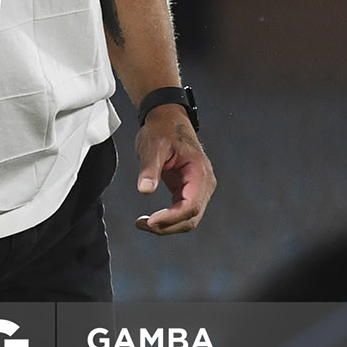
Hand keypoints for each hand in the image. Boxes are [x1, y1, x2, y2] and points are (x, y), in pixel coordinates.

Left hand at [134, 105, 215, 234]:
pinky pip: (182, 211)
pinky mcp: (189, 190)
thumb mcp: (152, 146)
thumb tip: (145, 190)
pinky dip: (168, 219)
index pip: (191, 205)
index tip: (151, 221)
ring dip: (167, 226)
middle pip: (191, 217)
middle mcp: (204, 183)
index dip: (171, 217)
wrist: (167, 120)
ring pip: (188, 218)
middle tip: (142, 225)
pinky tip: (150, 219)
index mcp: (199, 172)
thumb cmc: (162, 130)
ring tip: (142, 224)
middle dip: (168, 226)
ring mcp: (199, 188)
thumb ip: (150, 168)